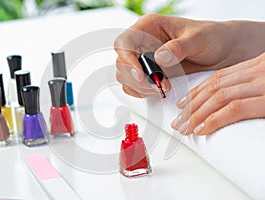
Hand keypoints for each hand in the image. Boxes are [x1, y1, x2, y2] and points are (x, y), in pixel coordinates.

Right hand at [114, 14, 240, 97]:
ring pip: (125, 77)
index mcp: (149, 27)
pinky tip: (159, 90)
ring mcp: (145, 60)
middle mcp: (143, 43)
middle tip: (158, 85)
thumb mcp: (199, 38)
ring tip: (163, 87)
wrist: (223, 52)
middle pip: (122, 63)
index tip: (140, 75)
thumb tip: (159, 58)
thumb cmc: (212, 37)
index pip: (124, 43)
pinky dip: (143, 92)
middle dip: (137, 78)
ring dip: (140, 87)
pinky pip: (135, 86)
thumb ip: (179, 47)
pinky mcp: (150, 74)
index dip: (127, 60)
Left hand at [171, 53, 264, 134]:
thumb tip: (235, 100)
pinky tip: (201, 130)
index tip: (183, 104)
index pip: (219, 77)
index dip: (198, 91)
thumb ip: (253, 86)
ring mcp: (263, 83)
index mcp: (258, 65)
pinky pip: (234, 108)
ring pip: (218, 98)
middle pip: (214, 87)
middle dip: (192, 106)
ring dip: (197, 115)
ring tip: (184, 128)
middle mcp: (258, 70)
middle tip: (178, 121)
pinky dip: (214, 120)